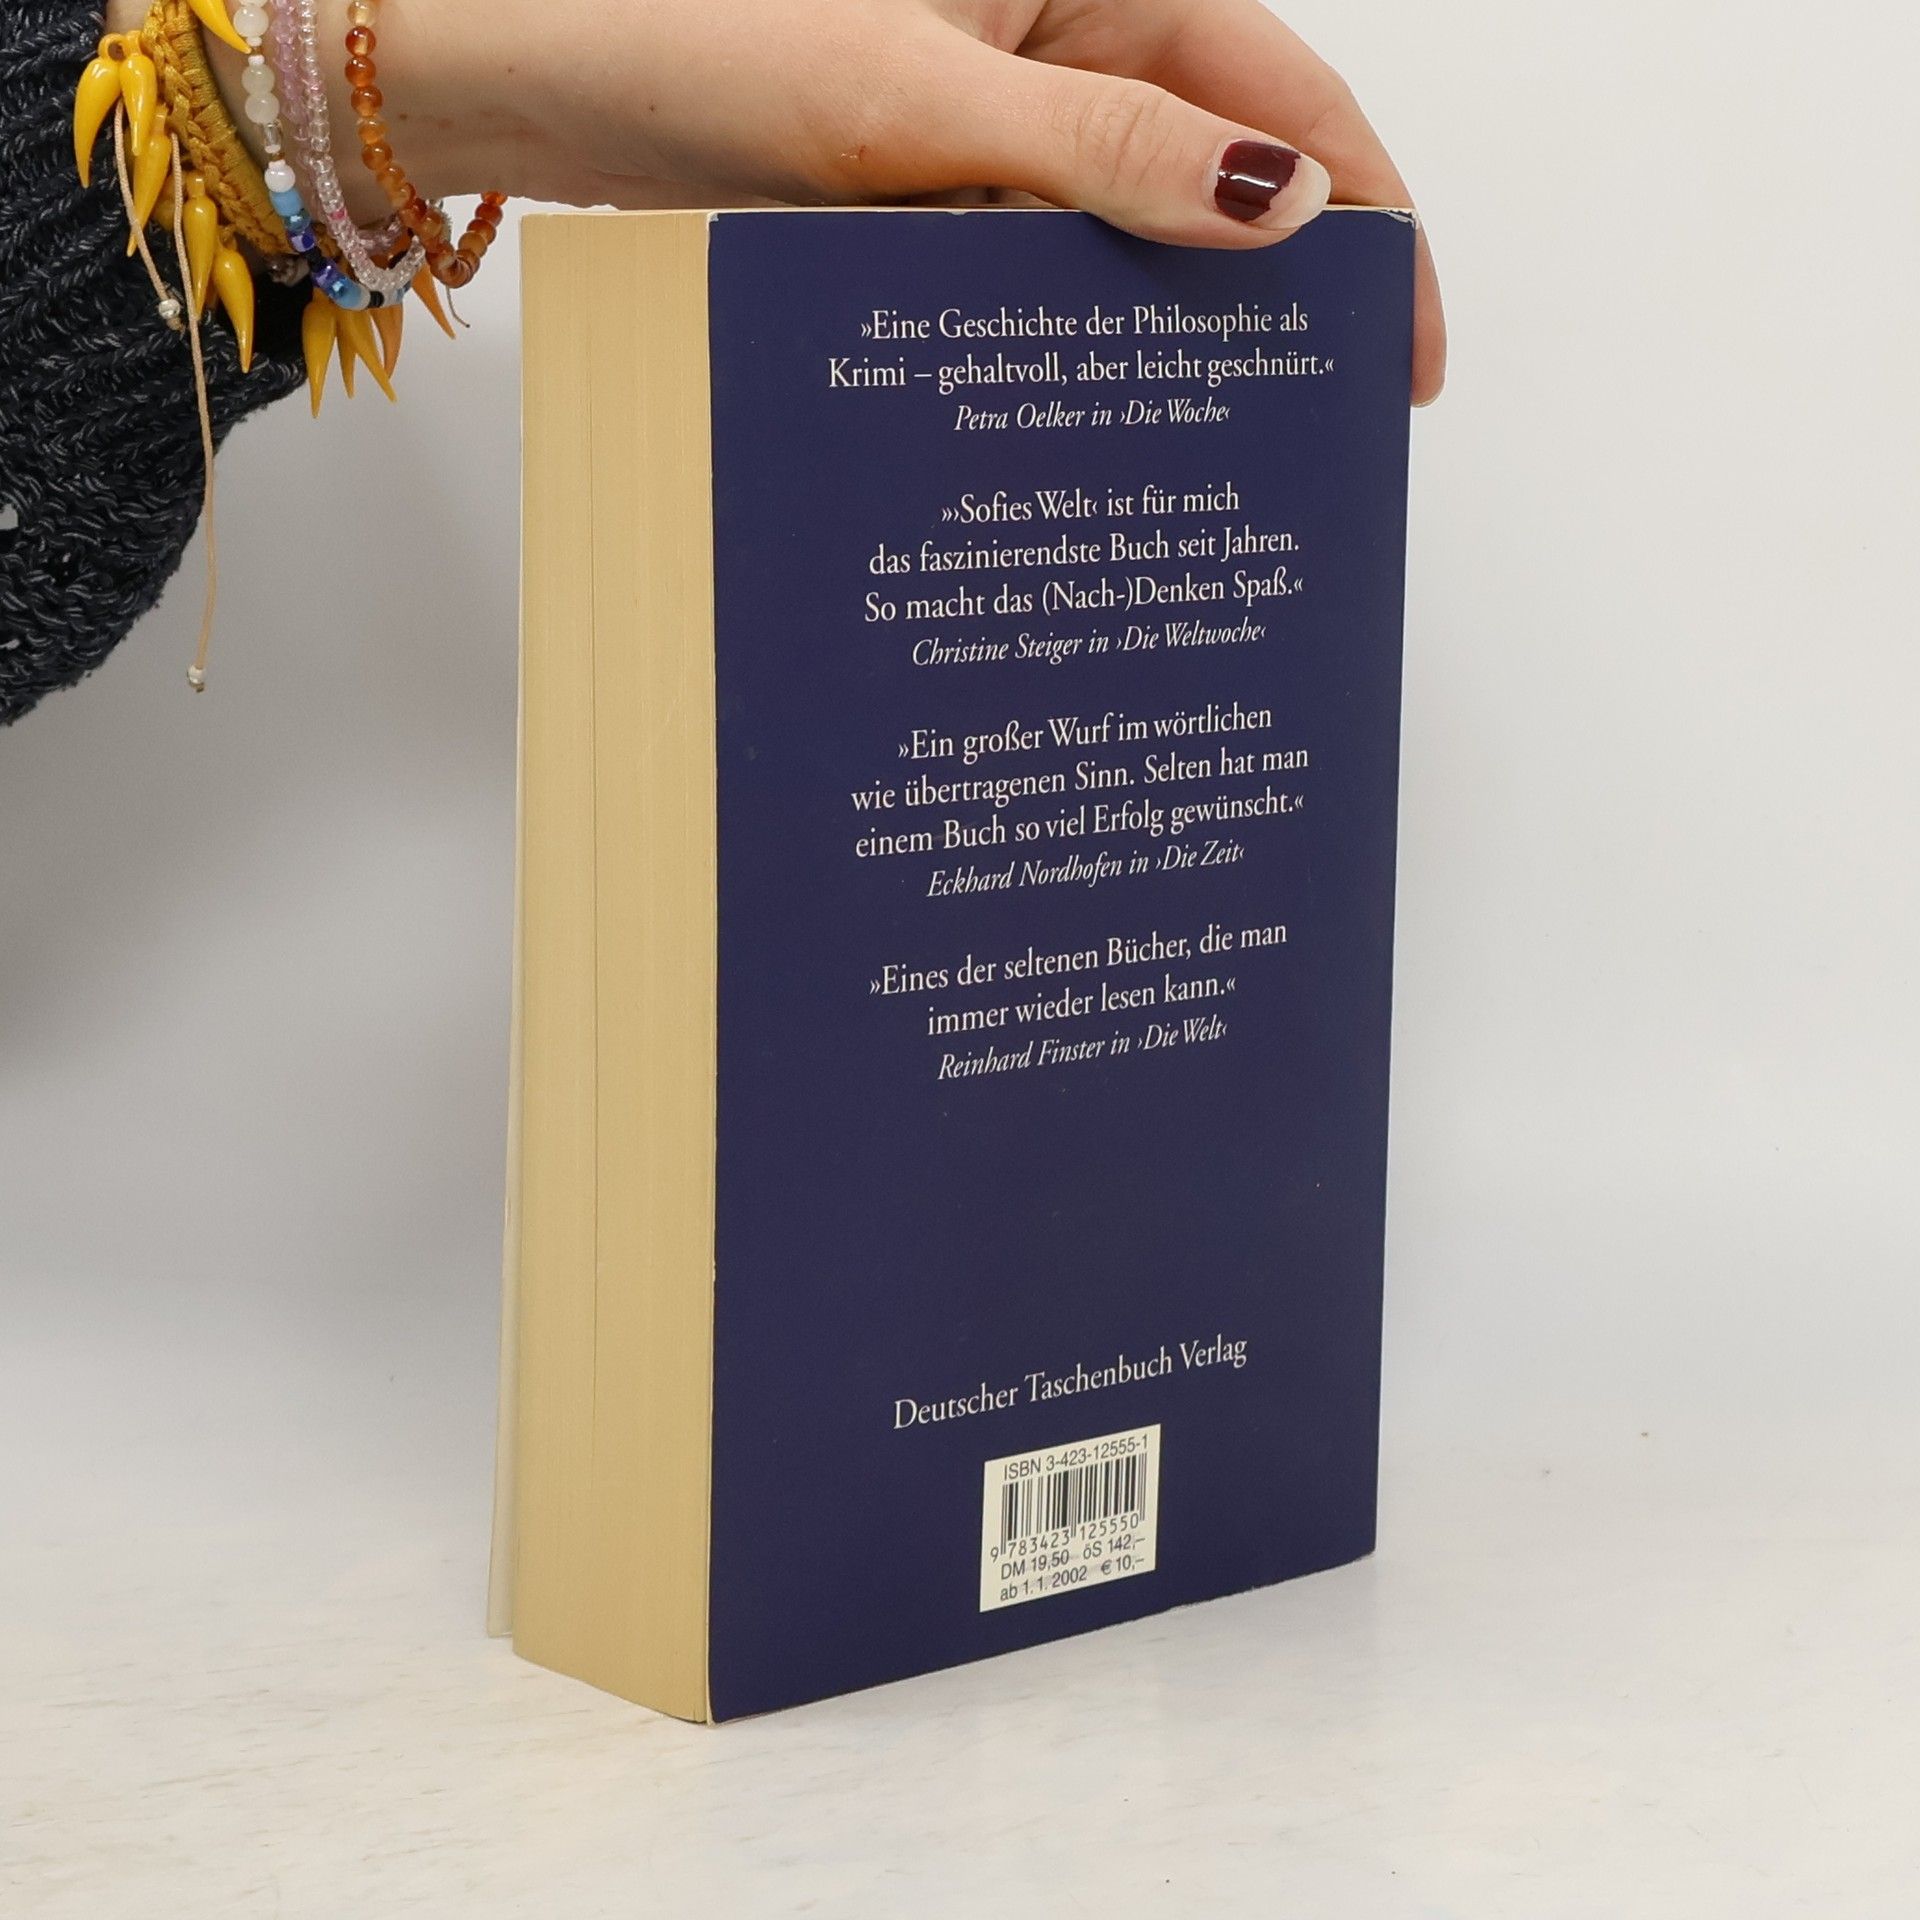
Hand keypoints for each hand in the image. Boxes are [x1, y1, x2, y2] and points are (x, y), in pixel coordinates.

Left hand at [136, 0, 1444, 400]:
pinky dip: (1064, 330)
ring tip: (1215, 441)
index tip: (1402, 352)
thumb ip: (1101, 152)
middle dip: (1276, 289)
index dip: (1362, 217)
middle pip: (1216, 166)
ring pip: (1123, 229)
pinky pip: (1030, 260)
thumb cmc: (697, 41)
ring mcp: (988, 120)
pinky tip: (1085, 408)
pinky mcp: (925, 185)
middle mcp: (1053, 40)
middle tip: (1319, 425)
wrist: (531, 72)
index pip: (1279, 92)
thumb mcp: (918, 99)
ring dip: (1167, 324)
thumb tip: (1277, 205)